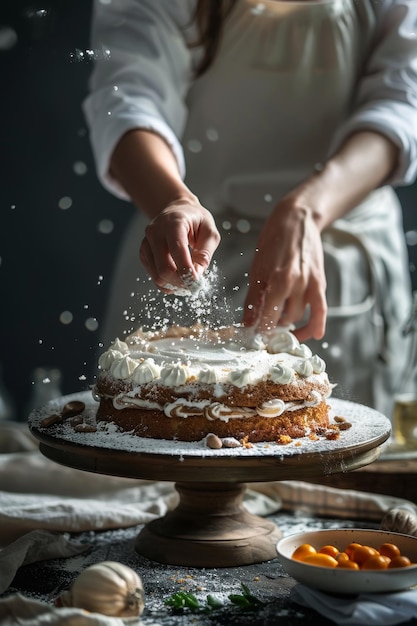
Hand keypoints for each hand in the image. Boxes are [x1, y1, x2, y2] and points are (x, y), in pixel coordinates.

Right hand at [139, 198, 220, 291]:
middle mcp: (155, 231)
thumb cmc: (195, 220)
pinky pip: (153, 275)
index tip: (198, 283)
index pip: (177, 252)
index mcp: (173, 222)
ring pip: (156, 275)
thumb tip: (196, 275)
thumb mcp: (209, 232)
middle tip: (193, 285)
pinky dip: (166, 282)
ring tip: (186, 280)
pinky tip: (177, 276)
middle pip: (163, 268)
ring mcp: (146, 242)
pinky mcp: (144, 252)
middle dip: (180, 282)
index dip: (187, 272)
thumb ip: (205, 254)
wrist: (177, 210)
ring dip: (173, 285)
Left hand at [242, 194, 326, 340]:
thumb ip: (253, 299)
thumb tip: (247, 323)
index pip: (268, 316)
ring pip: (298, 315)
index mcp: (277, 280)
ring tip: (279, 322)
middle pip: (284, 319)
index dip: (261, 329)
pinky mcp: (319, 282)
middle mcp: (295, 284)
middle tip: (265, 326)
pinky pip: (321, 309)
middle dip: (274, 326)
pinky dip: (317, 324)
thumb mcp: (257, 269)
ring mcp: (309, 284)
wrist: (297, 220)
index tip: (255, 335)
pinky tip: (315, 334)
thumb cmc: (274, 241)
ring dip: (289, 323)